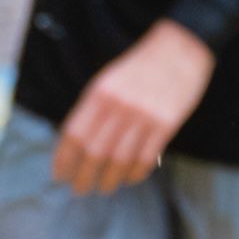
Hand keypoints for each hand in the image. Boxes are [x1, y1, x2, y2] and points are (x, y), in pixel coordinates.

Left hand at [51, 20, 215, 194]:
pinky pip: (146, 158)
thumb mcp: (108, 78)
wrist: (180, 48)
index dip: (64, 158)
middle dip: (83, 176)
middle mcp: (119, 106)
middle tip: (79, 190)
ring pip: (120, 159)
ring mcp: (144, 117)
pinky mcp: (166, 125)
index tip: (59, 174)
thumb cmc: (140, 65)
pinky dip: (135, 173)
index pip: (74, 134)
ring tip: (103, 188)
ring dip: (109, 179)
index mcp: (99, 92)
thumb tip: (77, 142)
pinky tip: (128, 179)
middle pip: (94, 152)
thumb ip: (94, 107)